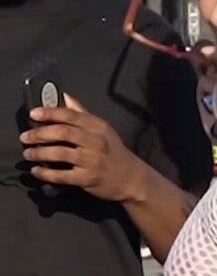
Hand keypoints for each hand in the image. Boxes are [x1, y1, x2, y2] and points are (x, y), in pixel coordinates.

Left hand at [20, 95, 144, 202]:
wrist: (131, 179)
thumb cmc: (114, 152)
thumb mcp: (103, 129)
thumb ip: (82, 113)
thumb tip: (65, 96)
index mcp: (98, 126)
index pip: (71, 115)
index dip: (50, 113)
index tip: (33, 113)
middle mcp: (95, 142)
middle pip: (63, 133)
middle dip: (40, 134)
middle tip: (25, 137)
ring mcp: (92, 161)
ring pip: (60, 153)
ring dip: (40, 153)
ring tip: (28, 154)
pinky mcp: (88, 179)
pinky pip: (62, 175)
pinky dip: (47, 173)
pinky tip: (37, 171)